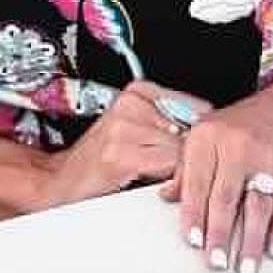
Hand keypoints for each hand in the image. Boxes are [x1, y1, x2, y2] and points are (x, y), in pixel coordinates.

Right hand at [46, 79, 207, 208]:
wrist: (61, 181)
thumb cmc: (100, 158)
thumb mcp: (136, 127)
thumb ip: (168, 122)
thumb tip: (210, 130)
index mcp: (138, 91)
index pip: (195, 108)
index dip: (200, 135)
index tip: (198, 148)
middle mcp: (131, 104)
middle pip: (191, 130)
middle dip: (190, 153)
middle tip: (172, 167)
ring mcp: (124, 128)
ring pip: (180, 150)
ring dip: (177, 168)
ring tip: (156, 173)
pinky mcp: (120, 154)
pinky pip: (166, 167)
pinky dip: (166, 179)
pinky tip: (147, 180)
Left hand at [162, 80, 272, 272]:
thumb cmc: (247, 123)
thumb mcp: (210, 133)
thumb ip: (187, 167)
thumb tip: (165, 197)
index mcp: (209, 137)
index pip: (197, 182)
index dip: (193, 215)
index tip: (192, 241)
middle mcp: (238, 146)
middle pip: (225, 197)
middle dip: (219, 234)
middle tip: (215, 263)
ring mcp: (269, 158)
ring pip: (257, 206)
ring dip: (251, 242)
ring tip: (245, 269)